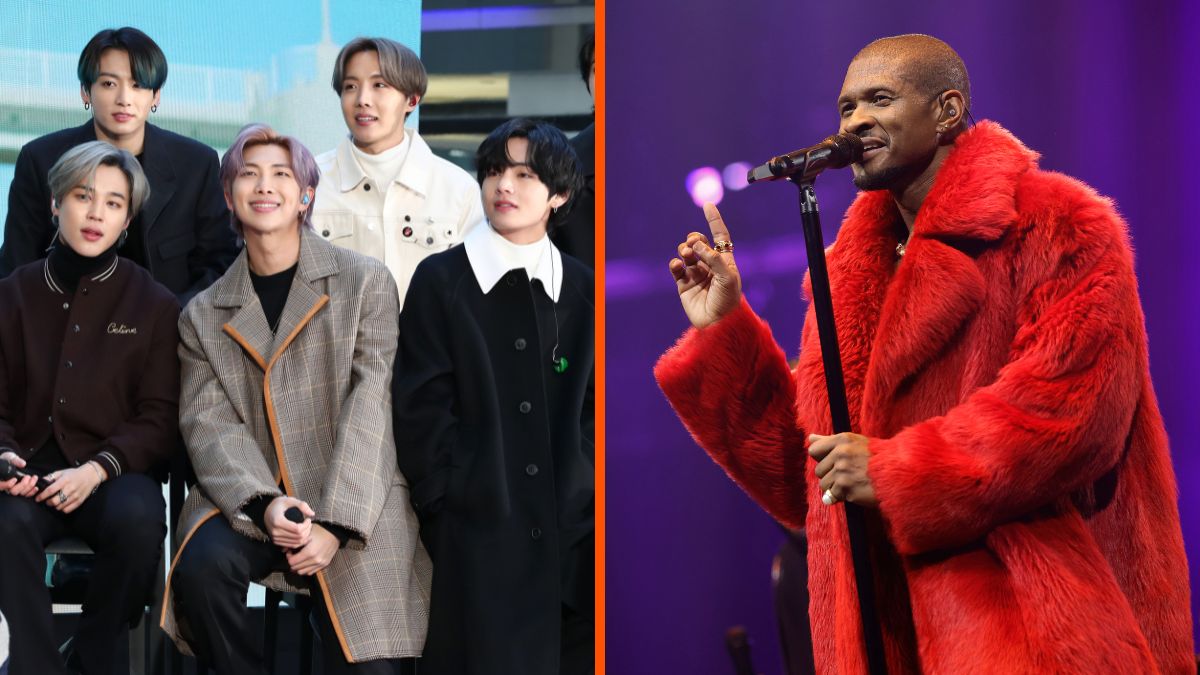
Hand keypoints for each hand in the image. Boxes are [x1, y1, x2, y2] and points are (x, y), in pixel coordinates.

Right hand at [0, 452, 38, 497]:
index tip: (15, 479)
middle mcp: (7, 486)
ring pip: (20, 494)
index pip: (0, 486)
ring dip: (29, 487)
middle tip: (28, 476)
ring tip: (34, 477)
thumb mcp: (11, 458)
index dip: (7, 485)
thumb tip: (23, 464)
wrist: (14, 462)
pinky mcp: (21, 490)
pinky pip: (26, 495)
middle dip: (22, 485)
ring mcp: (14, 489)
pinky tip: (36, 487)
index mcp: (1, 479)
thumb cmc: (9, 460)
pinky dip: (32, 492)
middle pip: (13, 491)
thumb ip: (16, 460)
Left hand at [36, 464, 102, 513]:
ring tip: (55, 502)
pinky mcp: (80, 501)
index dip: (42, 496)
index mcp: (65, 480)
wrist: (91, 475)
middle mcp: (70, 489)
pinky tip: (62, 504)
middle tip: (47, 501)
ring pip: (60, 506)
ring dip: (55, 506)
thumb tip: (40, 482)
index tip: (37, 498)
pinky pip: (67, 510)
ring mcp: (76, 496)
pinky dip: (62, 509)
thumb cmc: (75, 474)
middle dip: (48, 502)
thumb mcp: (62, 472)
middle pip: (55, 501)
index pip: (50, 490)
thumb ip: (50, 477)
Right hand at [265, 496, 313, 548]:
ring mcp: (275, 538)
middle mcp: (275, 531)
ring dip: (305, 536)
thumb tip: (312, 514)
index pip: (297, 529)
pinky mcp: (276, 542)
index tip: (308, 519)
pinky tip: (302, 533)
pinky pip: (292, 545)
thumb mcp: (289, 500)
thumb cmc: (278, 505)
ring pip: (296, 543)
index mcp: (278, 521)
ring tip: (306, 527)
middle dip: (307, 530)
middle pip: (298, 537)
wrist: (266, 511)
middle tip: (309, 523)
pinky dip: (300, 541)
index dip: (307, 525)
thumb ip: (302, 505)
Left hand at [286, 524, 338, 575]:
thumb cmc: (320, 530)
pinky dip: (306, 568)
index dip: (288, 556)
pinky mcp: (325, 564)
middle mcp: (315, 560)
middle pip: (296, 568)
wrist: (335, 532)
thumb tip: (284, 550)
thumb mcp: (306, 533)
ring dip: (299, 566)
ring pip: (303, 572)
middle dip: (292, 562)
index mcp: (309, 552)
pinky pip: (311, 572)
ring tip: (300, 558)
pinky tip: (306, 561)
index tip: (290, 551)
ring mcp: (321, 563)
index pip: (292, 562)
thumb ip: (295, 543)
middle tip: (294, 554)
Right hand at [668, 203, 742, 328]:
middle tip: (694, 244)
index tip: (708, 205)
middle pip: (699, 242)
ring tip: (687, 254)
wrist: (717, 324)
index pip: (720, 236)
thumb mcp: (727, 277)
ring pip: (686, 252)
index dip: (714, 220)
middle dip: (695, 238)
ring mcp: (696, 274)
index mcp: (725, 261)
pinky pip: (676, 267)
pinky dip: (675, 263)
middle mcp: (710, 265)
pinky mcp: (683, 284)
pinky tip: (678, 265)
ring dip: (685, 249)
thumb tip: (697, 244)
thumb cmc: (728, 301)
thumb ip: (713, 258)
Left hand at [809, 433, 876, 506]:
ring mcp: (842, 470)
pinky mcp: (845, 487)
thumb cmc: (880, 458)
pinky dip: (841, 497)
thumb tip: (810, 438)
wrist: (901, 474)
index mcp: (842, 440)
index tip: (835, 462)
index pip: (814, 450)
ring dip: (835, 488)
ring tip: (852, 484)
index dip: (823, 459)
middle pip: (819, 470)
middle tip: (850, 475)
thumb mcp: (856, 443)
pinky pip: (832, 496)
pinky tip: (854, 492)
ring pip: (824, 485)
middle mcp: (840, 453)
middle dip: (831, 476)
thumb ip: (830, 441)